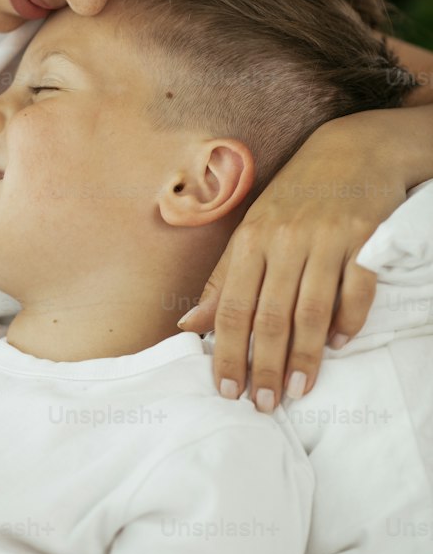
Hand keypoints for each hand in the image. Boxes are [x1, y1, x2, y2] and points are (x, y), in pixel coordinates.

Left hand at [179, 113, 406, 411]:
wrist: (352, 149)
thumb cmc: (294, 197)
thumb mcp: (252, 231)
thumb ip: (224, 280)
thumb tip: (188, 325)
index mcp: (251, 240)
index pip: (233, 306)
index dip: (227, 351)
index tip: (226, 389)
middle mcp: (284, 240)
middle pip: (270, 314)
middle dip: (264, 365)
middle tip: (262, 404)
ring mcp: (325, 239)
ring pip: (311, 309)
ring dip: (304, 356)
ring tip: (297, 390)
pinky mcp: (364, 239)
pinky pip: (356, 289)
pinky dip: (348, 321)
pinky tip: (339, 345)